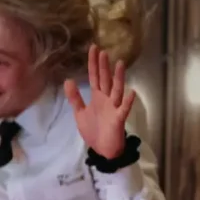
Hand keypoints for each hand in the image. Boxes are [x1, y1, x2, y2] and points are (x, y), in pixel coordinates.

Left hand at [64, 45, 136, 159]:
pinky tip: (131, 92)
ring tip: (120, 64)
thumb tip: (68, 80)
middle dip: (104, 66)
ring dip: (118, 78)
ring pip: (117, 90)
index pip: (95, 77)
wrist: (103, 151)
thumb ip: (75, 98)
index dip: (94, 64)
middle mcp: (106, 100)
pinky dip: (128, 102)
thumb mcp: (80, 114)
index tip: (93, 49)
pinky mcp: (119, 119)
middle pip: (105, 80)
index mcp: (97, 97)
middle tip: (103, 51)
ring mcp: (114, 108)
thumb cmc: (94, 132)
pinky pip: (124, 109)